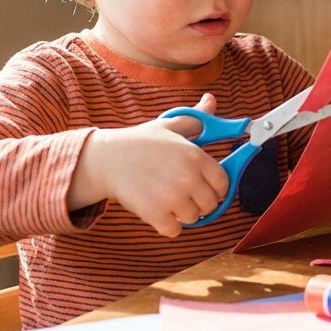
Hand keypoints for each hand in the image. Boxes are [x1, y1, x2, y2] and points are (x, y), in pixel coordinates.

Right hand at [67, 93, 229, 237]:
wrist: (106, 158)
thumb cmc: (141, 142)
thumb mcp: (170, 125)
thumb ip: (197, 118)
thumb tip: (211, 99)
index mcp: (196, 156)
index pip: (223, 183)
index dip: (215, 187)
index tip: (204, 187)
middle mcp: (188, 177)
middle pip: (210, 204)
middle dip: (199, 202)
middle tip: (183, 195)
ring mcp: (172, 197)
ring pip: (193, 218)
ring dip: (183, 214)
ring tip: (168, 200)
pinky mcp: (155, 214)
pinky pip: (174, 231)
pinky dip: (168, 226)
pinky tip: (159, 212)